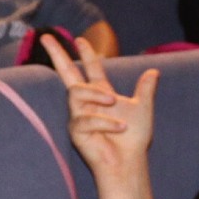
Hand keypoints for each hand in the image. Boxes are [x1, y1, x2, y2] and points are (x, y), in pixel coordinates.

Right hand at [56, 34, 156, 180]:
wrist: (129, 161)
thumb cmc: (133, 138)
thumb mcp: (143, 108)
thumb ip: (145, 89)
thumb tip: (154, 71)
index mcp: (101, 94)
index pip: (91, 68)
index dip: (87, 53)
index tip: (79, 38)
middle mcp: (86, 102)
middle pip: (67, 74)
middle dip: (56, 55)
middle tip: (45, 37)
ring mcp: (78, 116)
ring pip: (76, 93)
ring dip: (96, 96)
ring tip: (113, 103)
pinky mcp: (76, 131)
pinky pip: (84, 118)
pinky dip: (105, 121)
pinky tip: (119, 127)